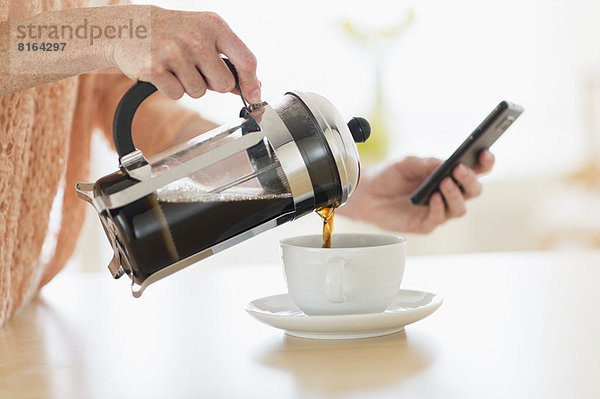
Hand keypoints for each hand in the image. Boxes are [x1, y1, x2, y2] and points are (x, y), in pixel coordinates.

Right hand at [106, 7, 260, 100]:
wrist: (130, 25)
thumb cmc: (174, 32)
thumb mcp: (204, 34)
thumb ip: (229, 59)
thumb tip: (252, 86)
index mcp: (213, 25)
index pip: (246, 60)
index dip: (251, 83)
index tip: (253, 95)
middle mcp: (195, 36)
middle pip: (224, 84)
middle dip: (213, 84)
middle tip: (196, 69)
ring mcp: (173, 52)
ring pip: (199, 92)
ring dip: (189, 85)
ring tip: (176, 66)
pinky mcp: (153, 67)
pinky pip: (177, 94)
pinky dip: (171, 88)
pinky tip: (163, 71)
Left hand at [337, 150, 494, 233]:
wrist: (366, 193)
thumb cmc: (390, 175)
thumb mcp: (406, 163)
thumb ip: (425, 163)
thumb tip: (444, 163)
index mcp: (448, 175)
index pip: (475, 170)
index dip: (485, 163)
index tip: (485, 154)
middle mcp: (448, 194)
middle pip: (472, 191)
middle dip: (470, 180)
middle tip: (459, 170)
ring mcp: (438, 210)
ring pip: (459, 208)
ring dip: (454, 195)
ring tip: (443, 182)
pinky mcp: (425, 224)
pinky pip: (438, 219)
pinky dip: (438, 208)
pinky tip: (433, 198)